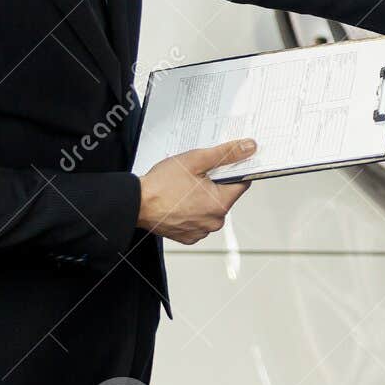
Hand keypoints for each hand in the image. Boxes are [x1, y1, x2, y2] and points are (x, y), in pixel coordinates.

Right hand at [137, 138, 254, 244]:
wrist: (135, 204)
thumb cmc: (161, 185)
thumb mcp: (196, 160)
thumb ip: (226, 154)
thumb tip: (249, 148)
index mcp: (220, 204)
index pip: (242, 183)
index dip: (234, 170)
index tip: (224, 165)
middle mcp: (214, 222)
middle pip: (225, 196)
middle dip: (215, 184)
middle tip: (197, 175)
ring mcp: (200, 231)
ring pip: (211, 208)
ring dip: (203, 198)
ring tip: (184, 188)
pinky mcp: (188, 236)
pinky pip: (198, 219)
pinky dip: (192, 210)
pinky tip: (180, 201)